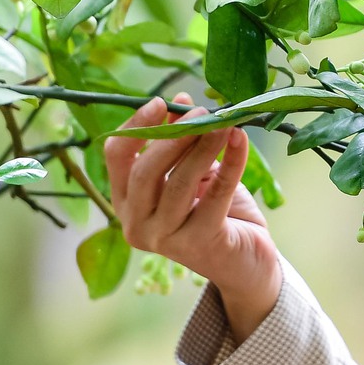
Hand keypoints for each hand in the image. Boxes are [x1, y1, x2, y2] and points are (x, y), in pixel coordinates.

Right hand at [103, 93, 282, 341]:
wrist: (247, 262)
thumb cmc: (216, 214)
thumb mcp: (195, 172)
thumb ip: (183, 142)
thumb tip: (182, 102)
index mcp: (126, 203)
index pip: (116, 157)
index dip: (136, 126)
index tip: (161, 102)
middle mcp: (137, 224)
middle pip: (145, 171)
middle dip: (174, 136)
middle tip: (201, 112)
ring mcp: (166, 239)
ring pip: (179, 183)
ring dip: (203, 146)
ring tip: (224, 122)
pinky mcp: (201, 244)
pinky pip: (215, 195)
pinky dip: (230, 164)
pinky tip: (239, 140)